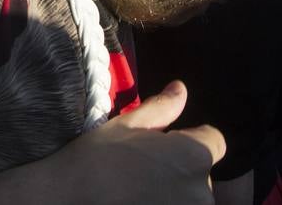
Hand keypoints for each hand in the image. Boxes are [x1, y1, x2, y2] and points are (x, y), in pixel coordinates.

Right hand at [24, 82, 221, 203]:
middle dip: (179, 171)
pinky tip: (136, 201)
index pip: (214, 141)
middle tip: (142, 172)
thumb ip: (161, 109)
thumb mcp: (125, 125)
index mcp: (194, 155)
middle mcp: (202, 190)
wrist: (67, 200)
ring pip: (191, 198)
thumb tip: (181, 89)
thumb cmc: (95, 159)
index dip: (189, 141)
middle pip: (202, 174)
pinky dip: (163, 204)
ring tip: (137, 191)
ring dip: (173, 193)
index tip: (162, 147)